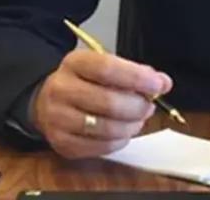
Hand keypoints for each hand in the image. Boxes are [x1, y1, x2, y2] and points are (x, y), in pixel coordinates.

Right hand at [31, 49, 172, 158]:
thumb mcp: (103, 67)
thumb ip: (133, 73)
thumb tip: (163, 83)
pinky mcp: (61, 143)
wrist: (46, 102)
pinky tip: (122, 132)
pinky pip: (100, 147)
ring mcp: (58, 118)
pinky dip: (119, 140)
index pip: (107, 69)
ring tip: (137, 119)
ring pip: (106, 128)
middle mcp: (61, 89)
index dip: (137, 78)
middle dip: (138, 106)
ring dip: (131, 125)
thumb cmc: (83, 82)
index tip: (159, 84)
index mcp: (74, 63)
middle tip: (149, 106)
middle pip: (108, 102)